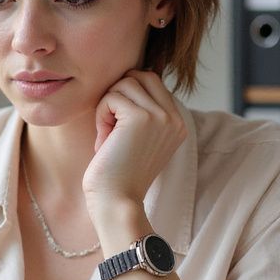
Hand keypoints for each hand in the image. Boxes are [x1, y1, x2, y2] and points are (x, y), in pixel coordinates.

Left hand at [82, 70, 186, 226]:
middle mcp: (174, 118)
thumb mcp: (137, 140)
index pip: (151, 82)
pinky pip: (111, 97)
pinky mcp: (141, 118)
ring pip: (125, 83)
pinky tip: (104, 141)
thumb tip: (127, 78)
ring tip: (108, 136)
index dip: (127, 97)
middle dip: (118, 95)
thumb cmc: (118, 175)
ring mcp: (160, 116)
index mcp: (178, 123)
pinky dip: (101, 116)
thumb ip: (141, 112)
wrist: (117, 203)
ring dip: (108, 106)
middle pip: (140, 76)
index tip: (119, 129)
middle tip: (111, 127)